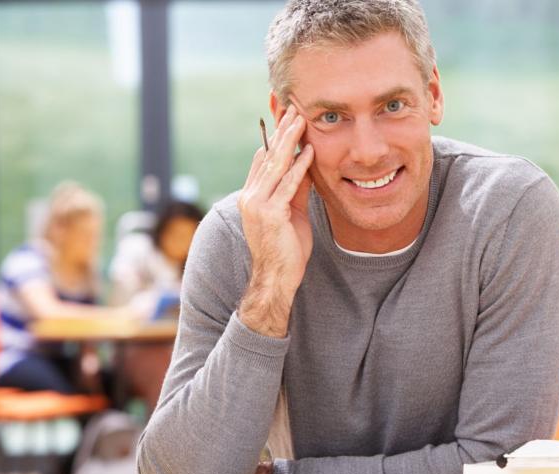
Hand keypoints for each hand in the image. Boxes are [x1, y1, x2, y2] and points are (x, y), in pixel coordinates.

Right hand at [237, 105, 314, 337]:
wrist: (276, 279)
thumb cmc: (287, 249)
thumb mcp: (292, 213)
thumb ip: (295, 189)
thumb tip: (305, 166)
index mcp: (252, 195)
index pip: (264, 159)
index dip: (276, 138)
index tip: (289, 118)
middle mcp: (250, 196)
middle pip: (268, 156)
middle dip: (282, 132)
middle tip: (295, 108)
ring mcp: (257, 205)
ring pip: (275, 165)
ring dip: (290, 141)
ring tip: (301, 120)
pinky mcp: (270, 215)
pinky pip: (286, 185)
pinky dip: (298, 167)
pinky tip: (309, 152)